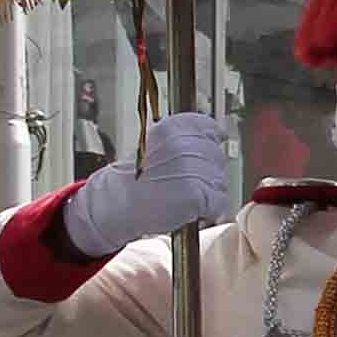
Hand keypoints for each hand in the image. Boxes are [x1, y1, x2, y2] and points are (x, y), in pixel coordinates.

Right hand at [63, 107, 237, 259]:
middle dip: (205, 172)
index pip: (211, 129)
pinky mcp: (199, 194)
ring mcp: (195, 169)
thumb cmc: (135, 178)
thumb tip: (220, 135)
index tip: (198, 156)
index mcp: (176, 128)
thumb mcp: (157, 143)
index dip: (208, 145)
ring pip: (220, 181)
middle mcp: (187, 144)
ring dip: (206, 191)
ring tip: (180, 195)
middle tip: (181, 183)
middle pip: (217, 158)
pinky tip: (187, 208)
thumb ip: (186, 139)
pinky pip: (219, 202)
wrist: (116, 202)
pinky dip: (208, 209)